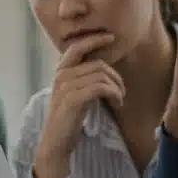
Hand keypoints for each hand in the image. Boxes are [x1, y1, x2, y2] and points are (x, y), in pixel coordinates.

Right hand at [35, 33, 124, 177]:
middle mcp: (61, 76)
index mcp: (60, 72)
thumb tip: (104, 68)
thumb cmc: (68, 118)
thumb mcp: (73, 93)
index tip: (111, 37)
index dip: (94, 39)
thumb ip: (82, 78)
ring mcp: (66, 87)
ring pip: (102, 75)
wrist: (56, 141)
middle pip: (98, 64)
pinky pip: (102, 87)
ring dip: (117, 87)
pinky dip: (115, 94)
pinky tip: (118, 102)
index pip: (76, 47)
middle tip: (121, 90)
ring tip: (119, 98)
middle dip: (116, 76)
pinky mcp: (73, 99)